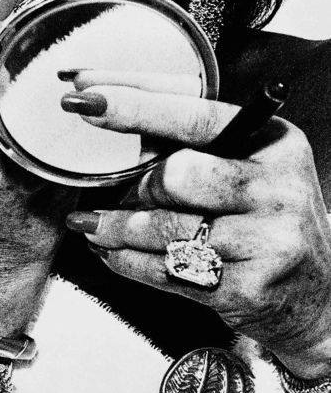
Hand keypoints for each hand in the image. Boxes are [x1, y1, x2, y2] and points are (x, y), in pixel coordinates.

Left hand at [63, 71, 330, 378]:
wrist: (316, 294)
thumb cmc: (268, 224)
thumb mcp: (252, 174)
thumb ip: (200, 153)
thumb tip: (119, 141)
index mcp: (274, 145)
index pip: (196, 116)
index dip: (135, 106)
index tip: (85, 98)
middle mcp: (276, 189)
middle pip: (175, 176)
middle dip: (132, 188)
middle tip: (108, 196)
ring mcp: (265, 242)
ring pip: (164, 230)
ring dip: (116, 229)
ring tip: (93, 226)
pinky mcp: (246, 288)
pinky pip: (166, 272)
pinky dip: (127, 263)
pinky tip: (111, 254)